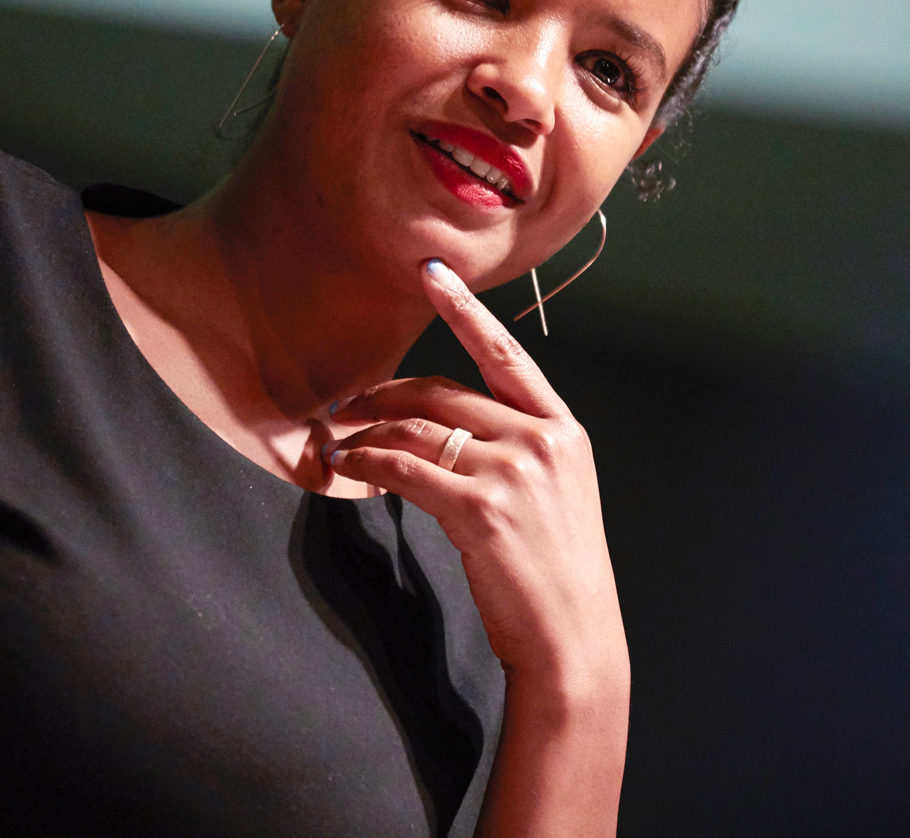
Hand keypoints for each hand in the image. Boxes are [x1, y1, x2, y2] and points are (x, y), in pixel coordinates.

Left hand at [325, 259, 627, 692]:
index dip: (465, 310)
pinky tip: (347, 466)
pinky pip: (404, 470)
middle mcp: (541, 440)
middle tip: (347, 403)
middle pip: (445, 395)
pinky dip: (367, 465)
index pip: (507, 356)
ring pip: (419, 432)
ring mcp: (513, 472)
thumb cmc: (556, 573)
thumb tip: (445, 433)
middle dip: (387, 395)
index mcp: (562, 431)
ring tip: (338, 441)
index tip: (432, 272)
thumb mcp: (555, 496)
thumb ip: (516, 453)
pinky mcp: (479, 508)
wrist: (571, 637)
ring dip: (368, 434)